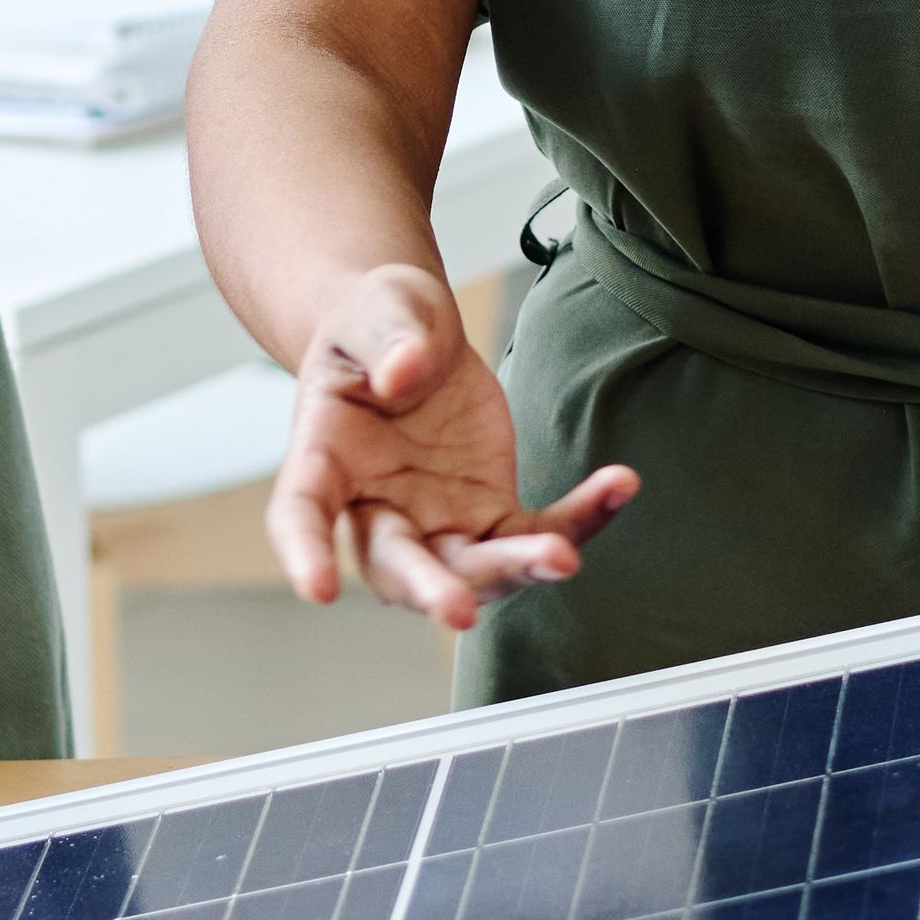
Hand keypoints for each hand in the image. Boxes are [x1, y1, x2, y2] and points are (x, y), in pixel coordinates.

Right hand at [259, 258, 638, 629]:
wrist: (412, 337)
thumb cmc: (377, 324)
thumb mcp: (380, 308)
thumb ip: (390, 338)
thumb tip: (404, 374)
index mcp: (324, 457)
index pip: (301, 513)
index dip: (304, 553)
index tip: (317, 589)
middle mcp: (376, 506)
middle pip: (396, 564)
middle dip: (429, 590)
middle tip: (459, 610)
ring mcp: (435, 519)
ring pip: (471, 567)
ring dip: (515, 569)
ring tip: (563, 556)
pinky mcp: (489, 512)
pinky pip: (535, 530)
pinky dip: (579, 519)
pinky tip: (619, 486)